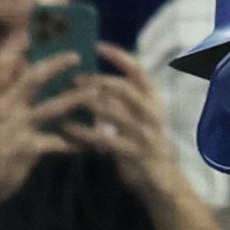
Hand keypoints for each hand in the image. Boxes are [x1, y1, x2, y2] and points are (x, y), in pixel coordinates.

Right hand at [0, 35, 83, 209]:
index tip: (32, 30)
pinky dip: (73, 142)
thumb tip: (37, 76)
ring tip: (94, 94)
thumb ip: (12, 97)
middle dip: (55, 65)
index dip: (16, 46)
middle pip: (31, 78)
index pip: (2, 64)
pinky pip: (56, 142)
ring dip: (74, 100)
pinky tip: (87, 143)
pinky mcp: (25, 149)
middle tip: (77, 56)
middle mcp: (4, 108)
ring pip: (49, 109)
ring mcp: (14, 128)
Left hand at [60, 45, 180, 195]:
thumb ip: (122, 103)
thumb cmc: (144, 147)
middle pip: (123, 88)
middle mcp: (152, 113)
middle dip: (97, 80)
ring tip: (66, 100)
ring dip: (87, 104)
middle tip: (74, 78)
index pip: (137, 69)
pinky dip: (83, 133)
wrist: (163, 183)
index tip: (96, 46)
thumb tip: (95, 84)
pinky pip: (105, 140)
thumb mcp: (138, 119)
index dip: (117, 55)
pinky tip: (66, 129)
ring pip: (113, 112)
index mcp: (153, 100)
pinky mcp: (134, 153)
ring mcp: (144, 133)